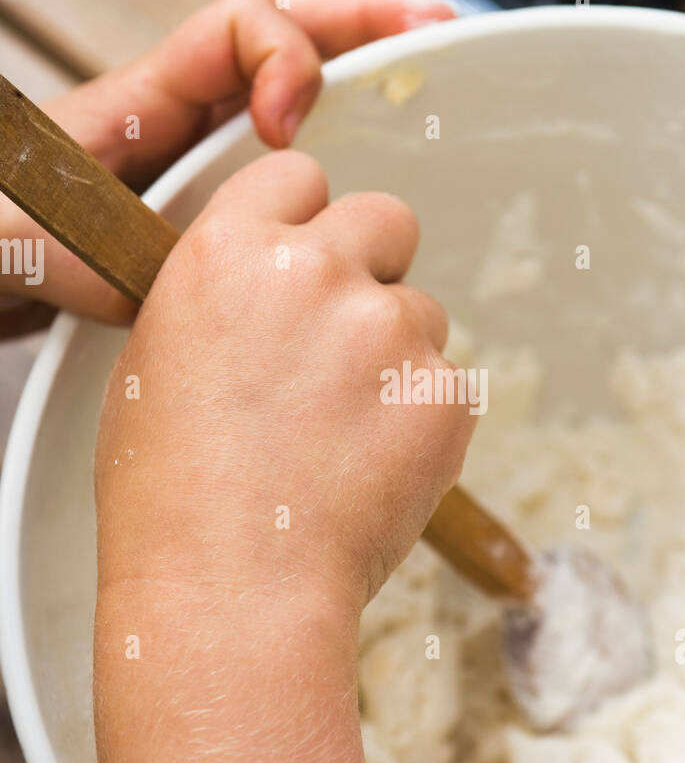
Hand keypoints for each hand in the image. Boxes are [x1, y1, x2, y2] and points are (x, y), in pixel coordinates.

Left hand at [0, 0, 453, 335]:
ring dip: (371, 69)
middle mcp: (188, 112)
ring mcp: (210, 152)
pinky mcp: (222, 198)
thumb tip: (155, 278)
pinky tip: (386, 173)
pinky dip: (350, 142)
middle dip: (368, 19)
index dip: (283, 60)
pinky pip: (298, 153)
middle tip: (436, 25)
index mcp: (150, 98)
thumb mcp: (36, 238)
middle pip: (291, 28)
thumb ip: (94, 253)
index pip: (239, 26)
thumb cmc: (7, 229)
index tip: (288, 129)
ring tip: (439, 72)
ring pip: (302, 82)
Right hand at [93, 152, 474, 762]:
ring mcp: (389, 329)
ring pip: (422, 310)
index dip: (307, 219)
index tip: (308, 257)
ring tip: (345, 432)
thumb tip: (270, 276)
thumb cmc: (174, 494)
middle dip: (372, 266)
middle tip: (344, 341)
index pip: (298, 175)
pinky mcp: (446, 392)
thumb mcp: (157, 359)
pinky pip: (449, 381)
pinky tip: (373, 464)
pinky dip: (424, 415)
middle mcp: (316, 270)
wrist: (235, 587)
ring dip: (397, 353)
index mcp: (230, 251)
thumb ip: (224, 291)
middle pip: (384, 219)